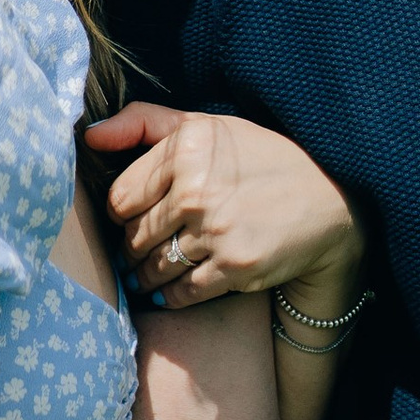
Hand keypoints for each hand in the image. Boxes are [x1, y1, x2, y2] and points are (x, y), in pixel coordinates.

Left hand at [88, 104, 362, 313]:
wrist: (329, 201)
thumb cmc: (260, 158)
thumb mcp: (207, 126)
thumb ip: (144, 122)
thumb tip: (89, 136)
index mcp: (187, 147)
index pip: (120, 198)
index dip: (123, 213)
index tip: (136, 216)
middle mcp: (198, 187)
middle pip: (132, 236)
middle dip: (133, 248)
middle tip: (143, 250)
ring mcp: (216, 230)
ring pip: (151, 268)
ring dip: (146, 277)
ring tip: (152, 273)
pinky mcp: (234, 266)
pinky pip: (180, 293)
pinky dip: (171, 297)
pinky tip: (174, 290)